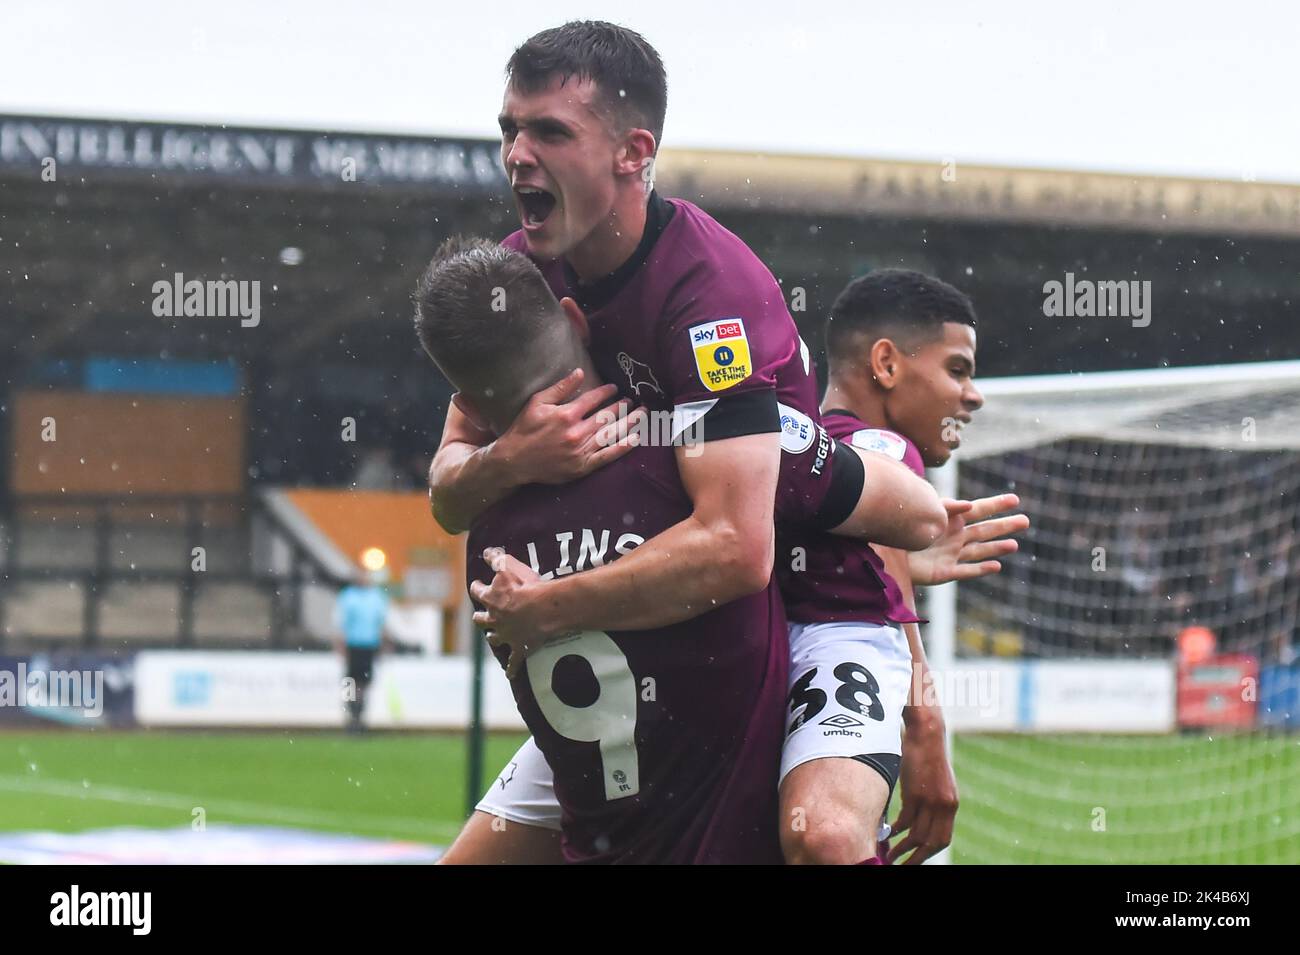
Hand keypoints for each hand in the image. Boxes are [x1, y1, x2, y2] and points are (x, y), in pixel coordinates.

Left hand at [470, 547, 560, 679]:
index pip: (477, 591)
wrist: (544, 608)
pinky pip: (514, 661)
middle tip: (481, 614)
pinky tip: (509, 675)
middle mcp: (494, 618)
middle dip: (480, 616)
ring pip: (494, 638)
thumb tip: (486, 552)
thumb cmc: (528, 586)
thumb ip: (496, 558)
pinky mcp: (519, 647)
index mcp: (491, 598)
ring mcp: (506, 635)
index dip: (477, 587)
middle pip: (481, 619)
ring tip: (493, 636)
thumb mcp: (509, 566)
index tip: (478, 584)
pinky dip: (511, 668)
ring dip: (493, 636)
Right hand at [493, 369, 644, 485]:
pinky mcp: (582, 466)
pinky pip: (607, 456)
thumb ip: (560, 388)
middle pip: (608, 416)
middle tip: (633, 401)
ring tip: (642, 414)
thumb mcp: (537, 402)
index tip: (615, 388)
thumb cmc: (524, 429)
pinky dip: (623, 448)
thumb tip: (579, 372)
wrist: (514, 461)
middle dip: (623, 406)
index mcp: (566, 414)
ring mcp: (581, 451)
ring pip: (612, 434)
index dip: (607, 392)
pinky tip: (636, 439)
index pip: (594, 399)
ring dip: (630, 423)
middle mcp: (577, 432)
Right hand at [888, 717, 958, 863]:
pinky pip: (905, 821)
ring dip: (903, 848)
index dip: (929, 852)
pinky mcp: (915, 793)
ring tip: (890, 855)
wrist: (926, 733)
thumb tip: (918, 820)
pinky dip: (896, 831)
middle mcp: (945, 806)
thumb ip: (932, 801)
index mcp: (951, 804)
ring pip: (917, 835)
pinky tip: (889, 834)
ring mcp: (930, 800)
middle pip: (932, 842)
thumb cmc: (926, 754)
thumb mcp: (935, 782)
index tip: (917, 859)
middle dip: (917, 857)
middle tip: (904, 865)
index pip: (942, 838)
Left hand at [907, 493, 1029, 586]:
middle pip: (984, 530)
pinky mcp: (943, 572)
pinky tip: (996, 566)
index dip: (996, 505)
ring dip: (996, 548)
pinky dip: (981, 569)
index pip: (979, 509)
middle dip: (1004, 526)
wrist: (884, 551)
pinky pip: (966, 571)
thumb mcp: (925, 511)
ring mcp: (951, 554)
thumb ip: (946, 508)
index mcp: (950, 518)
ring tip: (1014, 545)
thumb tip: (970, 505)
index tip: (1015, 499)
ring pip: (979, 550)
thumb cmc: (902, 527)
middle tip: (1025, 521)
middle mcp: (954, 536)